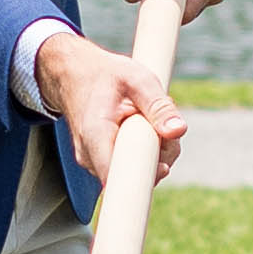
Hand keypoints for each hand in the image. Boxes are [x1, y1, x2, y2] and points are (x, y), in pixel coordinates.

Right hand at [35, 24, 187, 176]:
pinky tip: (142, 131)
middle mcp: (90, 156)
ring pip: (136, 173)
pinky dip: (146, 152)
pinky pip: (132, 168)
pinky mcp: (102, 164)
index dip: (143, 178)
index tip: (163, 167)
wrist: (73, 76)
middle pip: (135, 176)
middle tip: (162, 126)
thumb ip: (158, 105)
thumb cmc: (105, 75)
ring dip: (155, 153)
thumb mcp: (137, 80)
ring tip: (150, 121)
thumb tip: (179, 131)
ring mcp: (94, 163)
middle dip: (160, 155)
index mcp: (95, 134)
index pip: (117, 177)